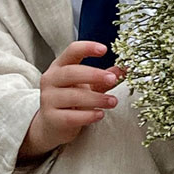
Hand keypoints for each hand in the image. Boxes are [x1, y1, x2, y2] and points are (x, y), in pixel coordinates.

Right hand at [18, 41, 124, 159]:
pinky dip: (88, 115)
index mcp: (59, 66)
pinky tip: (100, 114)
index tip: (104, 49)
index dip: (87, 48)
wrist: (52, 125)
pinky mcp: (51, 118)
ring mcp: (48, 99)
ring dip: (96, 98)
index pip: (72, 51)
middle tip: (112, 79)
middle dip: (94, 75)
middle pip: (71, 72)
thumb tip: (125, 69)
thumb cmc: (71, 101)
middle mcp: (50, 80)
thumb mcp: (87, 85)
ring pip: (73, 96)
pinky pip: (71, 116)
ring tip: (113, 102)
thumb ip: (104, 77)